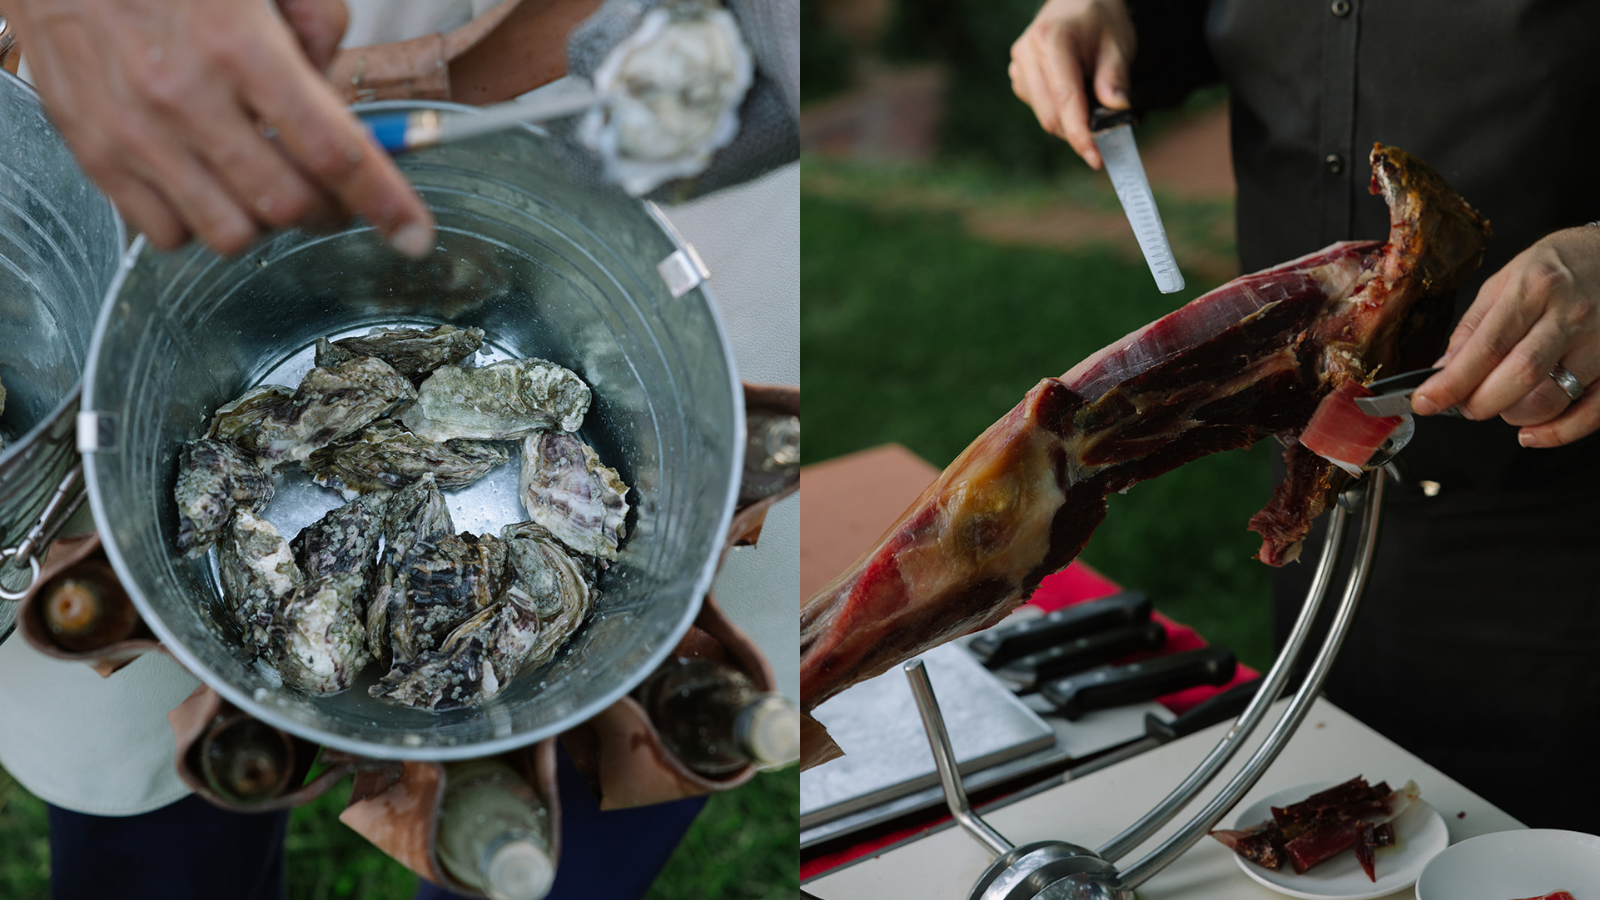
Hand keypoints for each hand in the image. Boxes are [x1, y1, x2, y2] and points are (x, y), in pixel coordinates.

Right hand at [5, 0, 433, 257]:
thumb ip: (317, 24)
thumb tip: (338, 94)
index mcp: (240, 45)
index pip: (334, 149)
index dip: (386, 202)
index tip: (415, 235)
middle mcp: (185, 96)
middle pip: (289, 204)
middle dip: (327, 210)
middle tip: (334, 194)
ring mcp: (134, 132)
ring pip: (231, 234)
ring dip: (263, 222)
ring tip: (261, 182)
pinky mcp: (94, 154)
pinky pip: (167, 234)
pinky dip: (199, 224)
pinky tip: (205, 184)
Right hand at [1008, 0, 1134, 168]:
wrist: (1077, 4)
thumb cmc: (1099, 21)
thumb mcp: (1117, 43)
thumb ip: (1115, 78)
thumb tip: (1117, 113)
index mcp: (1051, 40)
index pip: (1065, 98)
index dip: (1080, 133)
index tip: (1096, 158)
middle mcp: (1027, 54)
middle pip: (1050, 115)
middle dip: (1078, 133)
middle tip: (1107, 142)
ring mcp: (1019, 67)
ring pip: (1044, 116)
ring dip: (1070, 124)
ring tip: (1095, 105)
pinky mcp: (1019, 79)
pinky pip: (1040, 109)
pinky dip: (1061, 115)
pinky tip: (1076, 98)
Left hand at [1412, 225, 1599, 447]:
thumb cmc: (1553, 269)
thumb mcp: (1503, 283)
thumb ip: (1472, 328)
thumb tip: (1443, 370)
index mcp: (1533, 290)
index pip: (1486, 347)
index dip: (1451, 382)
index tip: (1425, 402)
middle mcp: (1571, 315)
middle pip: (1521, 375)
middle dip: (1481, 402)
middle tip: (1465, 405)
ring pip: (1552, 399)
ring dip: (1514, 415)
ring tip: (1502, 403)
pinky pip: (1592, 413)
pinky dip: (1558, 433)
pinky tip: (1533, 434)